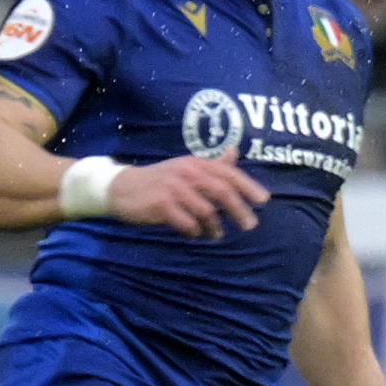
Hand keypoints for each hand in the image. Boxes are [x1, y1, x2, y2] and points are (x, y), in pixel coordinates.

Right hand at [107, 156, 268, 238]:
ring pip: (206, 211)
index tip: (263, 200)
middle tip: (250, 225)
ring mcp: (173, 188)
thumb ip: (212, 164)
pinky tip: (194, 234)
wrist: (122, 188)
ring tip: (215, 235)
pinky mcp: (161, 204)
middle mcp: (186, 172)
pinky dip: (195, 231)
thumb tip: (235, 150)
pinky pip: (187, 223)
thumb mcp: (186, 168)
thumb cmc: (161, 180)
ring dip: (214, 226)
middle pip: (221, 192)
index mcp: (195, 163)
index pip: (227, 173)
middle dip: (239, 210)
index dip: (248, 186)